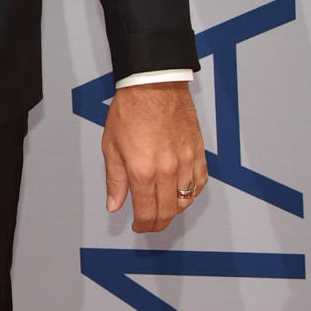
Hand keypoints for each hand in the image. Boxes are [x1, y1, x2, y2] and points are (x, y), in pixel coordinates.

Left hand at [102, 82, 206, 231]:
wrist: (153, 84)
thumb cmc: (130, 109)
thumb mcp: (111, 145)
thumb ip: (115, 179)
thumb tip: (115, 205)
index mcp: (142, 171)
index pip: (147, 214)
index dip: (142, 226)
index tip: (138, 226)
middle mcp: (167, 170)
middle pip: (167, 213)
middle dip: (157, 223)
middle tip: (149, 222)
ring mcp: (186, 162)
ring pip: (185, 201)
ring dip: (173, 209)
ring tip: (162, 206)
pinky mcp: (198, 153)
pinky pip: (199, 184)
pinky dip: (191, 192)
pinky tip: (180, 190)